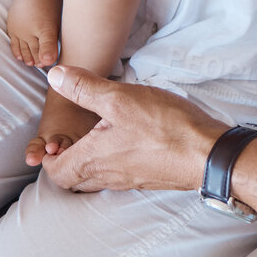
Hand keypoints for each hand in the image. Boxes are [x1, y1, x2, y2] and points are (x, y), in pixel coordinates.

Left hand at [40, 65, 227, 193]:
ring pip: (97, 178)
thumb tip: (55, 76)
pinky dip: (112, 161)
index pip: (56, 173)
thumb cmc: (165, 127)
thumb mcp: (120, 98)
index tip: (53, 139)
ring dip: (90, 160)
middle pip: (74, 179)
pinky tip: (127, 138)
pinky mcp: (148, 177)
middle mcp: (108, 176)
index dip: (48, 158)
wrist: (208, 154)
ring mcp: (129, 180)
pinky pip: (119, 174)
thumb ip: (85, 88)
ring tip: (97, 134)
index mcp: (93, 161)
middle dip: (67, 160)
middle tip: (72, 137)